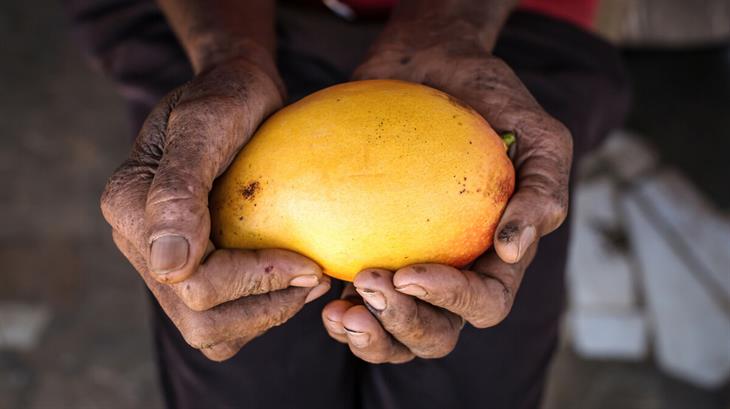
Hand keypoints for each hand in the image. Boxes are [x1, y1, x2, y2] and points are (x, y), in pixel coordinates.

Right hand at [101, 57, 330, 360]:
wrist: (238, 92)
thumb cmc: (228, 96)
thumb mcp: (206, 122)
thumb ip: (179, 188)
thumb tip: (171, 267)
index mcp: (130, 209)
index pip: (189, 280)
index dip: (253, 280)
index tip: (310, 263)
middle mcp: (141, 244)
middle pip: (199, 318)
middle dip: (264, 305)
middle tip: (317, 276)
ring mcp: (165, 261)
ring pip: (211, 331)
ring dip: (266, 316)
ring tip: (311, 282)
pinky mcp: (194, 267)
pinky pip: (225, 319)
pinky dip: (263, 311)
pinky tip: (297, 282)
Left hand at [321, 20, 571, 362]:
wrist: (428, 64)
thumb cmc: (488, 98)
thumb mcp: (538, 134)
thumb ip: (542, 191)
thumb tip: (511, 251)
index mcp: (496, 259)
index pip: (484, 302)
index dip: (450, 301)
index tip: (408, 273)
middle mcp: (453, 273)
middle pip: (436, 332)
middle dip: (404, 325)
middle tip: (368, 285)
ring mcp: (408, 267)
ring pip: (392, 333)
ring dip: (368, 335)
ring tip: (338, 313)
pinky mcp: (366, 250)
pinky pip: (353, 301)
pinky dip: (338, 311)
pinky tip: (315, 289)